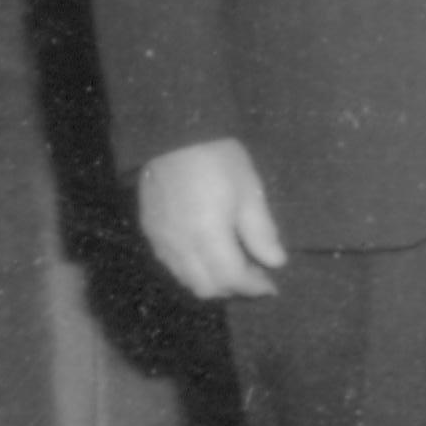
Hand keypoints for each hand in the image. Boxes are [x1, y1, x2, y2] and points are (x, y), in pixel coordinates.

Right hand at [136, 139, 285, 298]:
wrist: (173, 135)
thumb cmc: (219, 159)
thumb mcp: (249, 191)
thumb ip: (260, 232)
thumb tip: (276, 262)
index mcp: (206, 236)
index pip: (230, 278)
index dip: (253, 287)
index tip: (272, 285)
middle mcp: (178, 246)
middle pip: (205, 287)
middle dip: (234, 289)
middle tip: (257, 277)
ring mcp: (159, 241)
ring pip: (186, 280)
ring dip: (213, 282)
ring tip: (236, 267)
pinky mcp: (149, 232)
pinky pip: (171, 266)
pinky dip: (193, 271)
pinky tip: (210, 256)